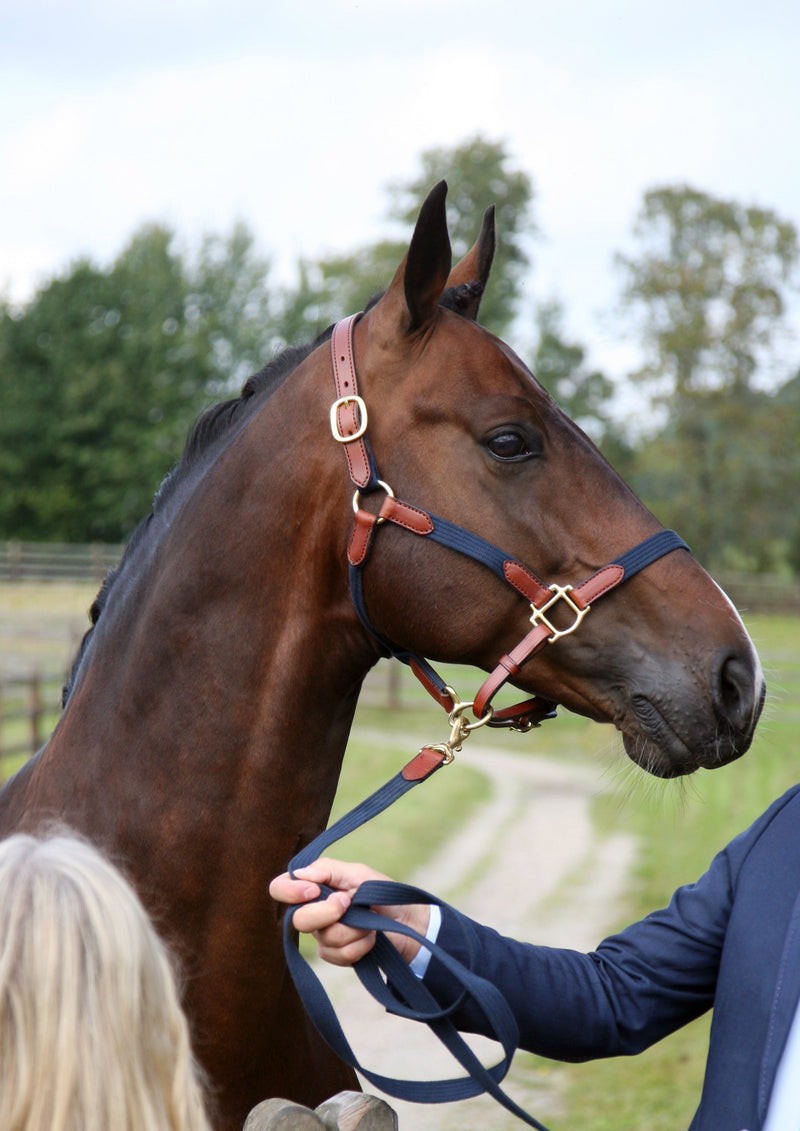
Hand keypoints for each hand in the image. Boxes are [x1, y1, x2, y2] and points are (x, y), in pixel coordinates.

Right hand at [269, 857, 429, 966]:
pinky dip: (361, 944)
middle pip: (299, 920)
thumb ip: (328, 870)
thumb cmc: (381, 892)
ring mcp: (322, 936)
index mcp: (313, 887)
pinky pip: (340, 954)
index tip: (312, 890)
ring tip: (369, 920)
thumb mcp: (358, 873)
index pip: (280, 888)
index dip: (289, 891)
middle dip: (327, 912)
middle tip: (348, 902)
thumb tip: (300, 873)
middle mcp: (312, 911)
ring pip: (326, 938)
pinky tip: (371, 937)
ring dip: (355, 927)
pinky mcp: (335, 956)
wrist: (406, 921)